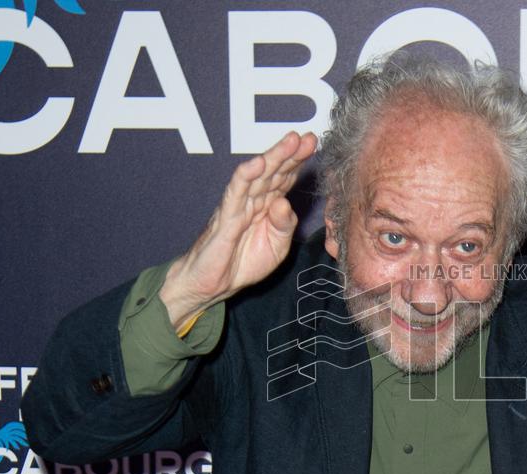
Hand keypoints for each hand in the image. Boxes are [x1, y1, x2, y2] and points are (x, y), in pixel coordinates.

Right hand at [160, 131, 317, 330]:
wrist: (213, 284)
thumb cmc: (243, 263)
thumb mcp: (276, 247)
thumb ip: (284, 225)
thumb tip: (284, 203)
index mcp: (267, 207)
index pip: (284, 179)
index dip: (298, 162)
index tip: (313, 145)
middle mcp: (254, 201)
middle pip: (274, 172)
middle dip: (291, 153)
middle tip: (307, 137)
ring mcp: (239, 206)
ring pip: (258, 176)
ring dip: (274, 157)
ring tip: (290, 141)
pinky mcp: (226, 217)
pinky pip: (236, 193)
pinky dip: (246, 177)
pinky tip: (258, 163)